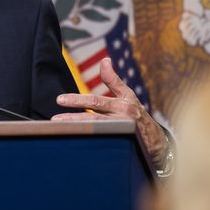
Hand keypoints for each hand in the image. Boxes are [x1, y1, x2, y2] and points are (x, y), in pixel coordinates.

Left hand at [53, 58, 168, 167]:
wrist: (155, 140)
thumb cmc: (137, 114)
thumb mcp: (127, 95)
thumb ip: (113, 79)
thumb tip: (104, 60)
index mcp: (121, 105)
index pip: (95, 102)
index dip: (77, 100)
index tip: (60, 100)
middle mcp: (121, 120)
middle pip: (93, 119)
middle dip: (73, 119)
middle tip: (55, 118)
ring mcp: (120, 136)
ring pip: (96, 133)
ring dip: (77, 131)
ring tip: (59, 129)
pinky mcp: (120, 148)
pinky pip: (101, 145)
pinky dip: (87, 143)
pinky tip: (72, 142)